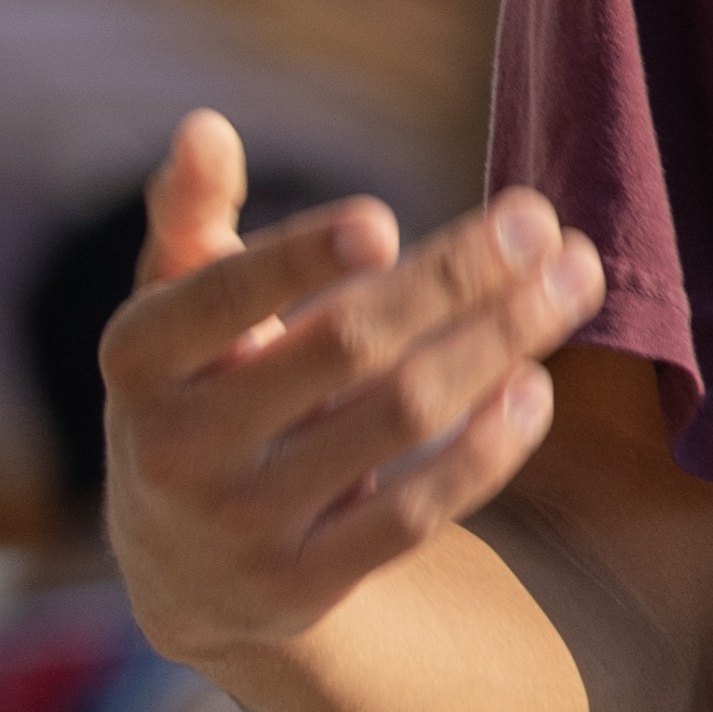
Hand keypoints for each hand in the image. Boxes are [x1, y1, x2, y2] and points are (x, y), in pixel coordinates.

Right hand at [99, 114, 605, 667]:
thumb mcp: (175, 314)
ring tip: (573, 280)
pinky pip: (416, 513)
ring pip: (399, 419)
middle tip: (540, 222)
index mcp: (139, 359)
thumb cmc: (201, 394)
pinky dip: (486, 450)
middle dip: (455, 279)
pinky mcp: (303, 584)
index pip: (219, 299)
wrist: (185, 572)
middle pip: (345, 347)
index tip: (382, 223)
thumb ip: (191, 219)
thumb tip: (206, 127)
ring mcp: (240, 522)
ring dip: (500, 341)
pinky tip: (538, 386)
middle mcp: (179, 445)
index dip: (295, 262)